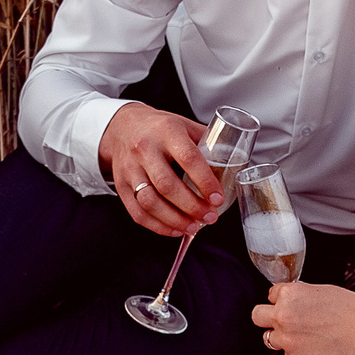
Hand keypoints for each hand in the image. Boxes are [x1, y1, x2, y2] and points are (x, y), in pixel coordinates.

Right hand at [100, 104, 222, 236]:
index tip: (218, 199)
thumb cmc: (160, 128)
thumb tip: (232, 167)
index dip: (205, 182)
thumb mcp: (184, 126)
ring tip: (194, 226)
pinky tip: (174, 229)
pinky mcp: (121, 185)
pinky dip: (157, 226)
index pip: (188, 158)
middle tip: (210, 217)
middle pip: (167, 185)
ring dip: (174, 220)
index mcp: (167, 131)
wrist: (122, 127)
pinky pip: (137, 212)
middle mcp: (145, 149)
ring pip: (150, 202)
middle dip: (192, 206)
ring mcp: (130, 168)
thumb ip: (206, 145)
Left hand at [251, 282, 354, 354]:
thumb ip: (298, 295)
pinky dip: (297, 351)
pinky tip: (314, 345)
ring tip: (302, 335)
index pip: (270, 294)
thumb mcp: (319, 290)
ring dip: (281, 336)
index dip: (281, 299)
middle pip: (257, 316)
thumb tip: (289, 300)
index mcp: (289, 295)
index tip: (292, 304)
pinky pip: (287, 354)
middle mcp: (283, 316)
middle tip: (282, 320)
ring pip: (268, 338)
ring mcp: (287, 339)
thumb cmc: (349, 309)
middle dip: (268, 317)